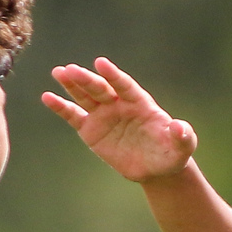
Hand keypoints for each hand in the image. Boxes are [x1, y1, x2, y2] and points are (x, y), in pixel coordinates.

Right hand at [43, 58, 197, 182]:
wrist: (156, 167)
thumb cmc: (172, 153)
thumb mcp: (183, 147)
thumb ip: (183, 136)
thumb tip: (180, 127)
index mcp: (140, 103)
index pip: (124, 85)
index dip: (113, 75)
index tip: (100, 63)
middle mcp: (119, 104)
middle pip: (101, 89)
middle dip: (86, 79)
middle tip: (69, 69)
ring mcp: (104, 115)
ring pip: (85, 97)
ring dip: (72, 85)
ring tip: (58, 72)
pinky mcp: (91, 130)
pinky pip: (74, 116)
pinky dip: (61, 107)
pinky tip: (47, 97)